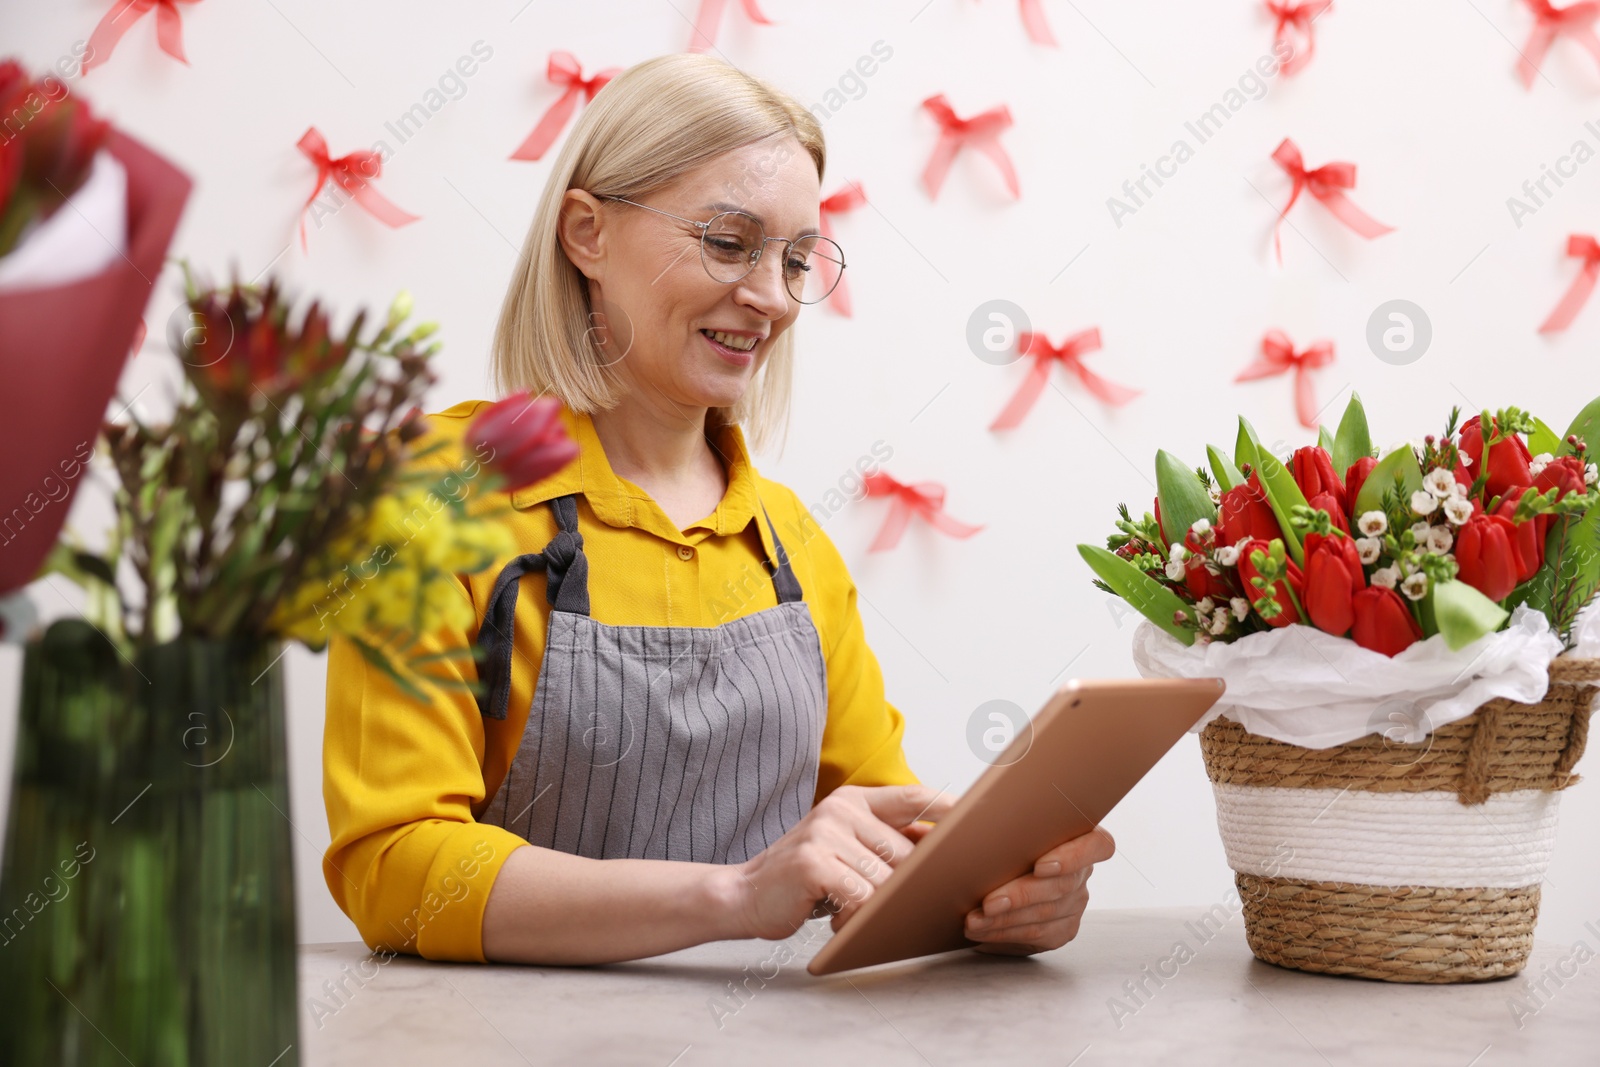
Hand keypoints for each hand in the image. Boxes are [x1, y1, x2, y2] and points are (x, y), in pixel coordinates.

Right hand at [724, 784, 956, 939]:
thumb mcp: (844, 849)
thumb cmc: (804, 878)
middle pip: (905, 851)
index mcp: (852, 802)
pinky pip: (861, 896)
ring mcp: (826, 834)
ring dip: (878, 905)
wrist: (743, 894)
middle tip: (905, 904)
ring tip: (853, 912)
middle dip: (910, 883)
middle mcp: (840, 810)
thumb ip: (884, 844)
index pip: (912, 797)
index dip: (949, 807)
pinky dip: (858, 915)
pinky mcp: (815, 862)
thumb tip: (941, 851)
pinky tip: (839, 919)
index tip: (980, 820)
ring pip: (885, 878)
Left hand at [963, 827, 1114, 955]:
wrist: (984, 875)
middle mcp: (1082, 872)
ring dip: (1006, 918)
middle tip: (988, 902)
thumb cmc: (992, 840)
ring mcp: (1074, 903)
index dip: (1074, 855)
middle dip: (1021, 894)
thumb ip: (989, 815)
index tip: (1040, 865)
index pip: (1098, 844)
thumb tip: (962, 813)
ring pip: (1046, 914)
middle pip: (1062, 885)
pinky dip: (1005, 934)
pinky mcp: (1060, 930)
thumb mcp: (991, 821)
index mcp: (1077, 837)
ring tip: (973, 919)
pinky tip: (981, 932)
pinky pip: (1037, 936)